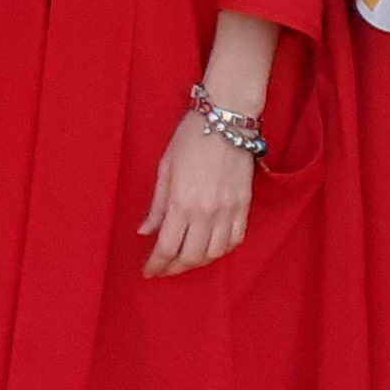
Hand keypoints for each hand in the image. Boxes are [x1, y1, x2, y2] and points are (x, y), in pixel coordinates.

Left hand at [141, 104, 257, 277]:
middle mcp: (206, 212)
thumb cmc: (191, 136)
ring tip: (185, 260)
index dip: (156, 264)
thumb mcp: (165, 167)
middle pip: (191, 256)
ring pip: (215, 253)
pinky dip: (222, 250)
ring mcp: (228, 210)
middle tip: (164, 269)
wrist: (227, 118)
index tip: (148, 271)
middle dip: (174, 268)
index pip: (167, 247)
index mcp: (181, 202)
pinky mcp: (244, 205)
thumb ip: (156, 204)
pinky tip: (211, 248)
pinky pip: (235, 239)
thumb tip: (145, 231)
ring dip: (198, 262)